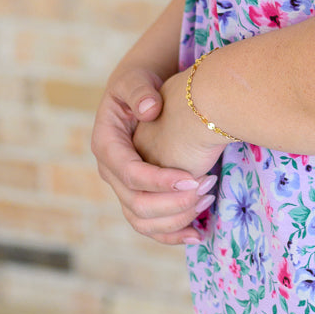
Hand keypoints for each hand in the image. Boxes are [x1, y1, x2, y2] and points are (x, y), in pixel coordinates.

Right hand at [91, 62, 220, 246]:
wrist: (139, 97)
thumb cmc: (138, 85)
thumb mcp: (135, 79)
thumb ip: (140, 91)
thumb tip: (149, 109)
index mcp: (106, 145)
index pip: (129, 173)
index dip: (159, 180)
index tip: (191, 178)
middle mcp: (111, 172)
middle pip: (136, 203)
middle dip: (174, 201)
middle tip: (208, 187)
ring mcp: (123, 187)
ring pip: (143, 221)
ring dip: (176, 218)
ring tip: (208, 200)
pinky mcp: (138, 196)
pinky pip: (151, 226)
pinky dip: (173, 234)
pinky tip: (199, 234)